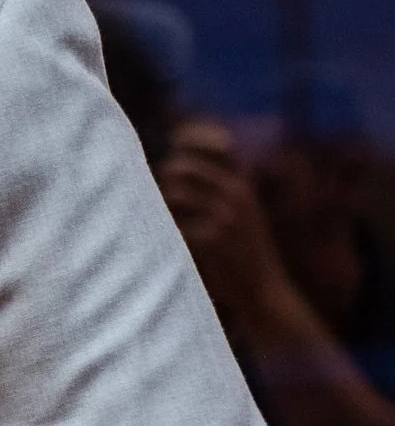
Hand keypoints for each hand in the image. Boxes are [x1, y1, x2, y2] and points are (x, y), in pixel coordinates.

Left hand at [158, 119, 286, 312]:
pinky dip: (168, 225)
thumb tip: (173, 160)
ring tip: (169, 213)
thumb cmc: (243, 246)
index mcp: (245, 183)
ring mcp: (226, 216)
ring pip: (174, 191)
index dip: (191, 137)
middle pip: (184, 165)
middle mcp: (238, 194)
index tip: (173, 140)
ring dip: (162, 201)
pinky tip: (175, 234)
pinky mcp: (213, 240)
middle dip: (165, 175)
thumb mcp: (242, 208)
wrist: (263, 289)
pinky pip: (175, 221)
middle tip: (166, 190)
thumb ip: (218, 183)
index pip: (220, 144)